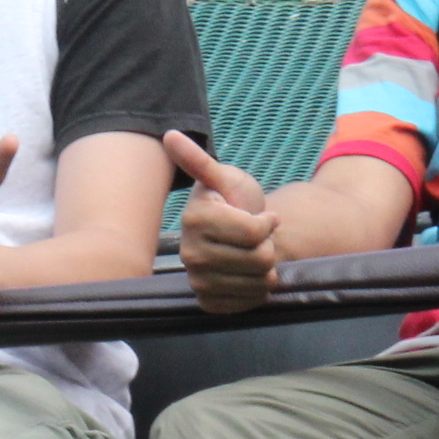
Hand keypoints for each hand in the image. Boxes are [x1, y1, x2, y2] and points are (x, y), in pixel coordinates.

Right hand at [169, 132, 279, 314]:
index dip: (268, 222)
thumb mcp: (223, 177)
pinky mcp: (208, 302)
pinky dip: (259, 289)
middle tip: (256, 238)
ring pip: (259, 282)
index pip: (255, 231)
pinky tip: (249, 275)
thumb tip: (169, 135)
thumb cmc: (233, 201)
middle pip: (260, 259)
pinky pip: (250, 302)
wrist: (235, 235)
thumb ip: (199, 161)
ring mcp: (197, 280)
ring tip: (254, 255)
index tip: (262, 215)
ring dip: (267, 269)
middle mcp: (189, 253)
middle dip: (268, 245)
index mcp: (194, 219)